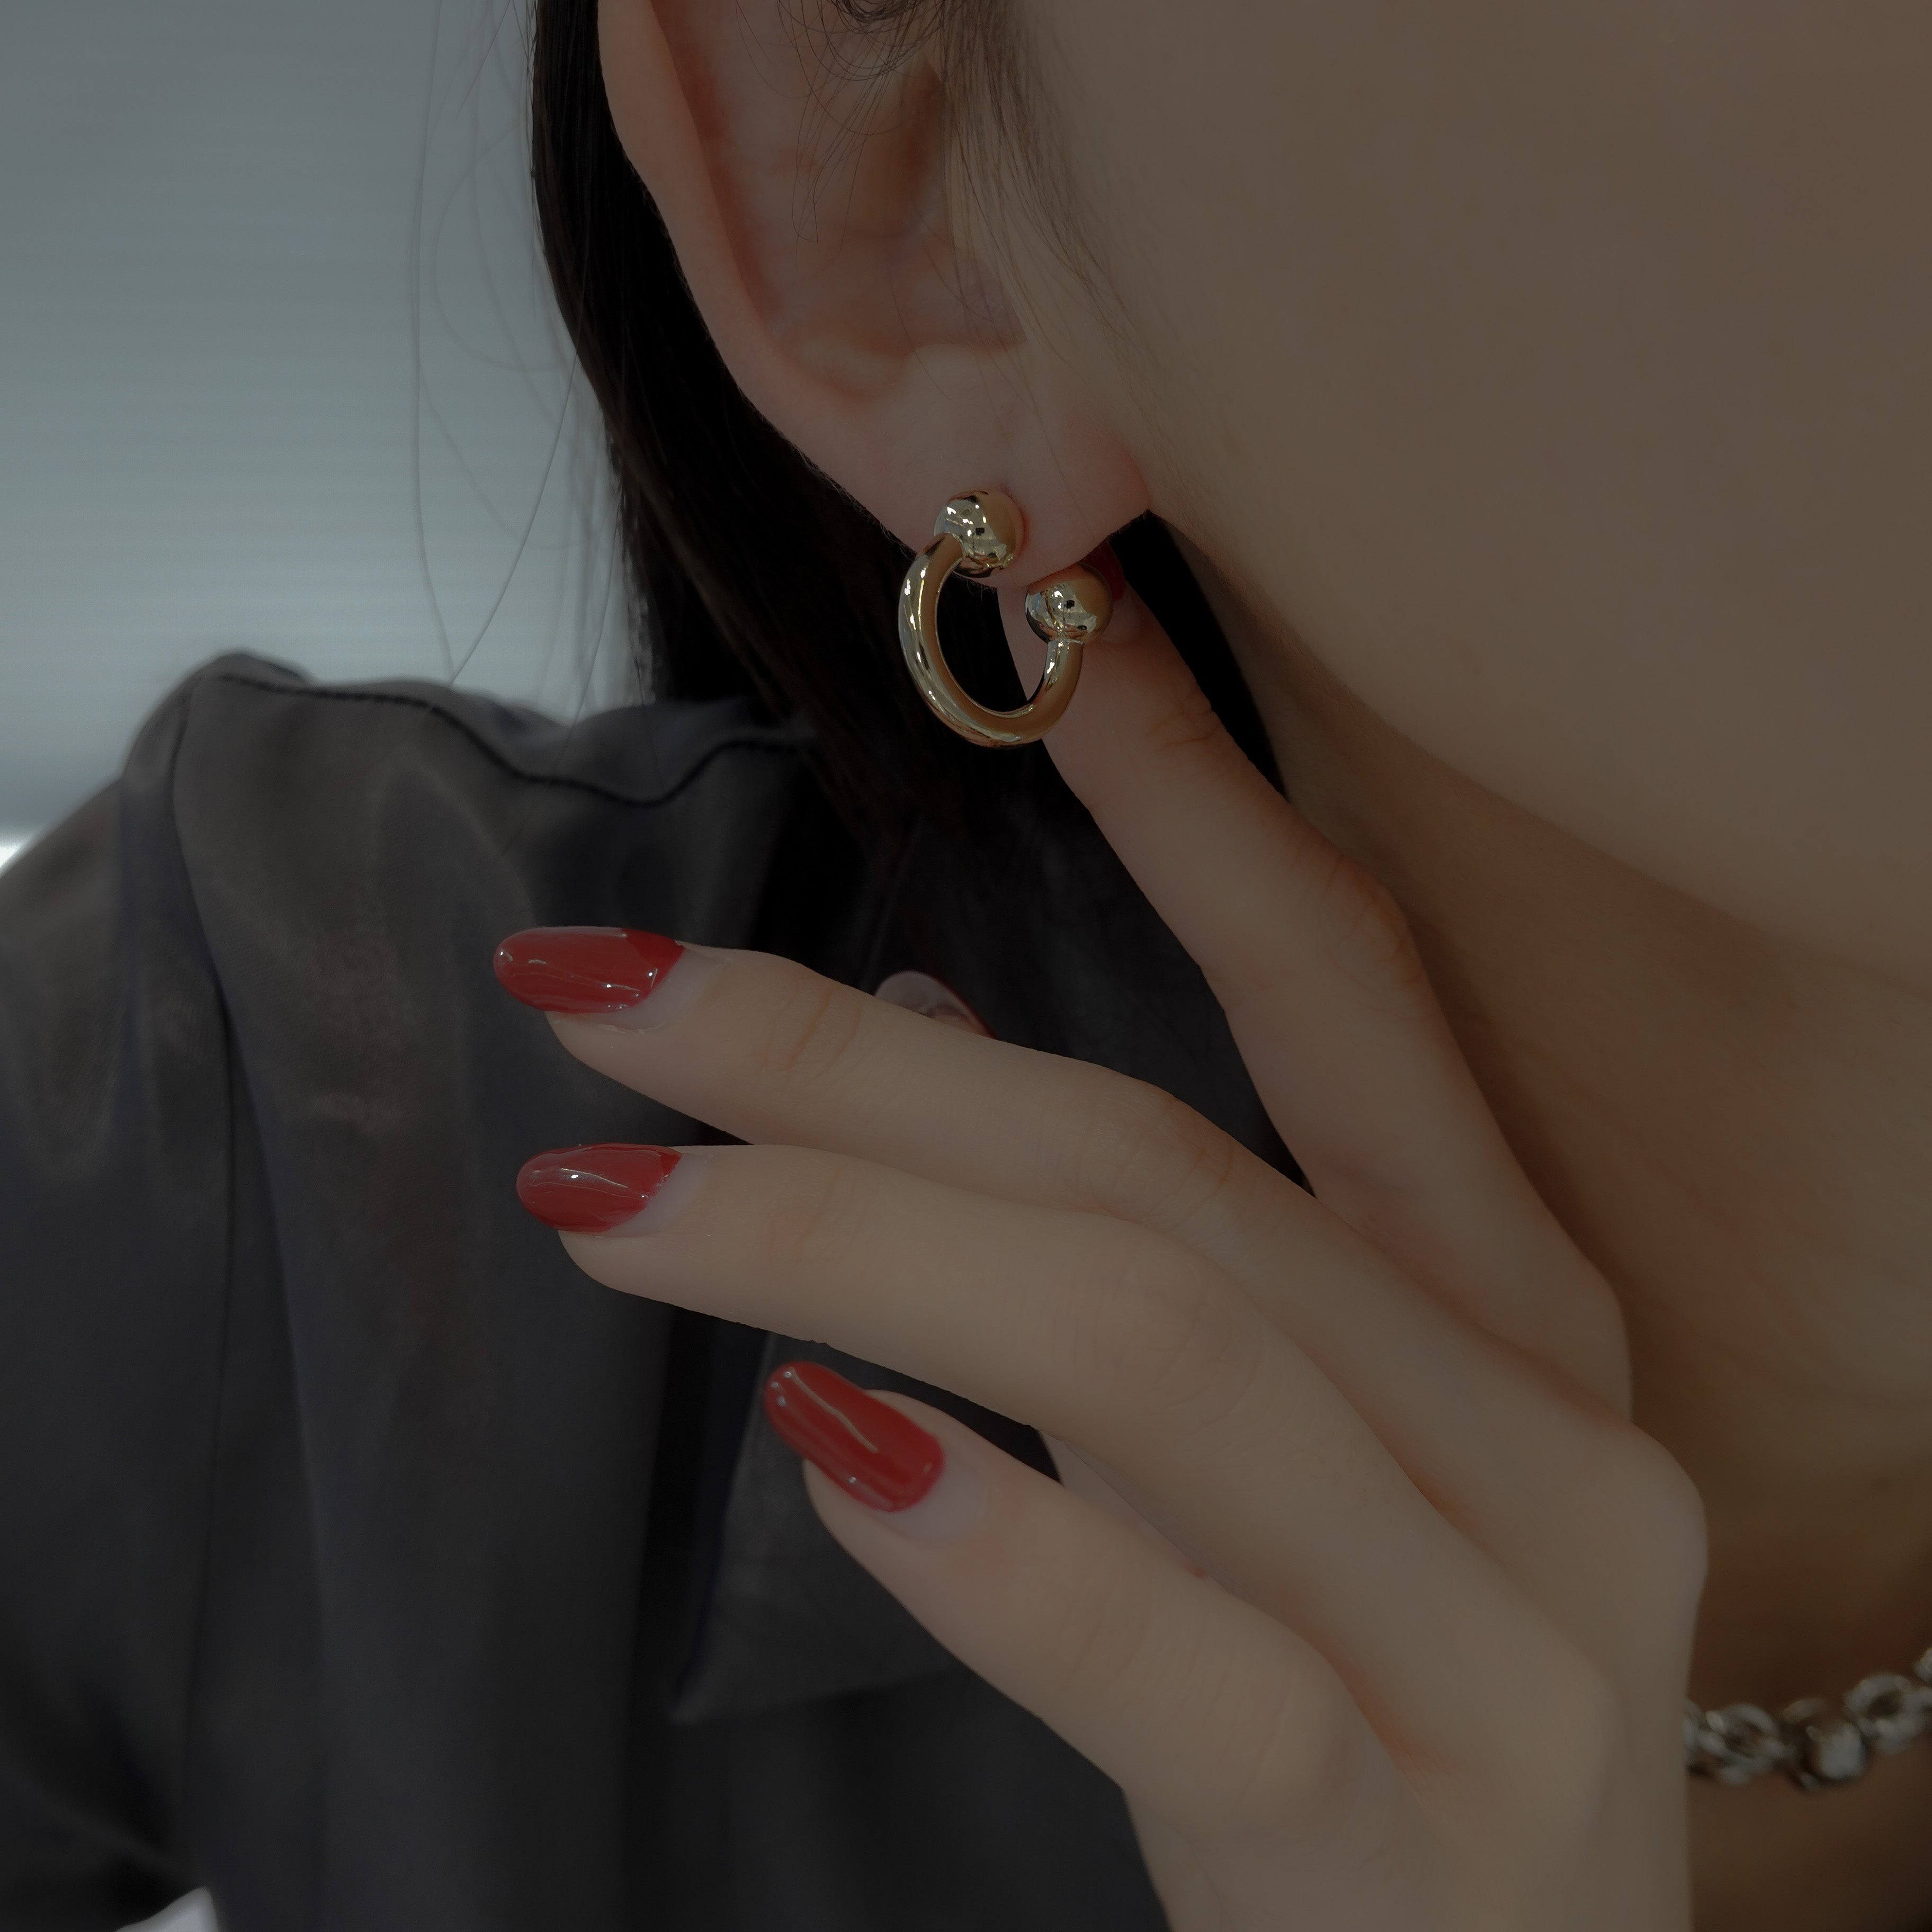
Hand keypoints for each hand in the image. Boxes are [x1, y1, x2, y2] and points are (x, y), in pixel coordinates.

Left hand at [503, 584, 1705, 1929]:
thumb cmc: (1384, 1722)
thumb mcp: (1308, 1474)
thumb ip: (1161, 1264)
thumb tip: (925, 1035)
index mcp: (1523, 1322)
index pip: (1358, 1002)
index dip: (1199, 812)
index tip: (1050, 654)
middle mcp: (1548, 1444)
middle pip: (1166, 1177)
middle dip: (858, 1067)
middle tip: (608, 998)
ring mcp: (1504, 1646)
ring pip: (1160, 1354)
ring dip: (852, 1246)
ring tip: (612, 1201)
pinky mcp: (1408, 1845)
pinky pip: (1183, 1657)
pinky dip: (991, 1541)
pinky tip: (821, 1446)